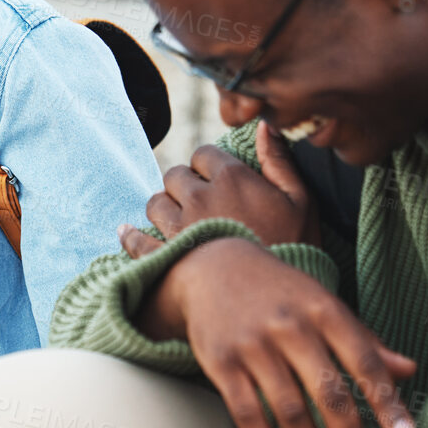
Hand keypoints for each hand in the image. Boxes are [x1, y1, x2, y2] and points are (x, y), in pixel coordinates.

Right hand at [118, 232, 416, 427]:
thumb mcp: (325, 305)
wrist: (215, 267)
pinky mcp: (221, 361)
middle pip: (328, 393)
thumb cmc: (283, 294)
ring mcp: (253, 344)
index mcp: (324, 311)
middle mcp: (290, 327)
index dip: (386, 402)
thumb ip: (366, 340)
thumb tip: (411, 370)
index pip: (364, 362)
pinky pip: (246, 412)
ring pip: (288, 409)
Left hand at [144, 122, 318, 246]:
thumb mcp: (301, 202)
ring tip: (178, 220)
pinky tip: (127, 233)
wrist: (277, 301)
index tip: (217, 180)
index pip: (204, 154)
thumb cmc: (294, 249)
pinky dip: (130, 236)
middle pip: (175, 175)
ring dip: (164, 208)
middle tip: (199, 203)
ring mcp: (179, 227)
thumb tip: (264, 126)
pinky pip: (137, 241)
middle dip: (186, 185)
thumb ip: (279, 161)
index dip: (210, 166)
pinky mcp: (165, 257)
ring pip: (155, 203)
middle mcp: (200, 197)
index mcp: (232, 178)